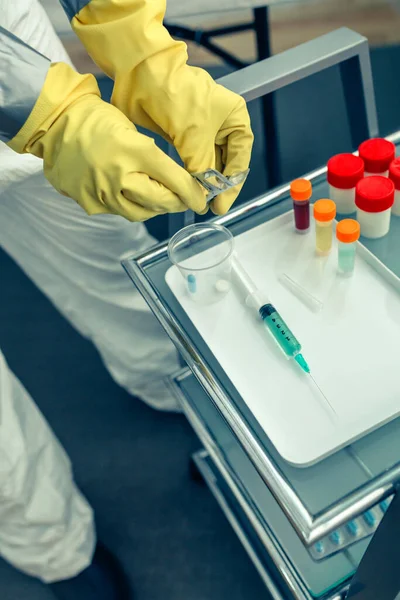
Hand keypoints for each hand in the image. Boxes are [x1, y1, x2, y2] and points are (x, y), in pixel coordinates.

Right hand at [8, 63, 206, 220]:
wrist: (54, 124)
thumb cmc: (96, 119)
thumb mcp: (132, 129)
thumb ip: (154, 158)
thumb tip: (177, 182)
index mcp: (136, 151)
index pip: (176, 181)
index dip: (193, 194)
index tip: (202, 199)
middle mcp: (120, 176)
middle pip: (161, 202)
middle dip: (178, 203)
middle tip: (185, 200)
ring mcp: (103, 193)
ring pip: (142, 213)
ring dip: (156, 208)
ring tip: (161, 199)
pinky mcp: (89, 203)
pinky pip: (119, 213)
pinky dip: (131, 207)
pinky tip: (133, 196)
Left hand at [115, 64, 253, 215]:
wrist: (141, 75)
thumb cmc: (175, 96)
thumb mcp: (194, 138)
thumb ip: (202, 169)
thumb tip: (204, 196)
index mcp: (234, 117)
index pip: (241, 156)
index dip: (233, 182)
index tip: (223, 202)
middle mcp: (221, 124)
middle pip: (226, 162)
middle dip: (218, 185)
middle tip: (211, 207)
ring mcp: (201, 130)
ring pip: (207, 163)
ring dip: (203, 182)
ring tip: (199, 202)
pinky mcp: (182, 136)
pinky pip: (190, 161)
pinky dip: (190, 175)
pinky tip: (188, 189)